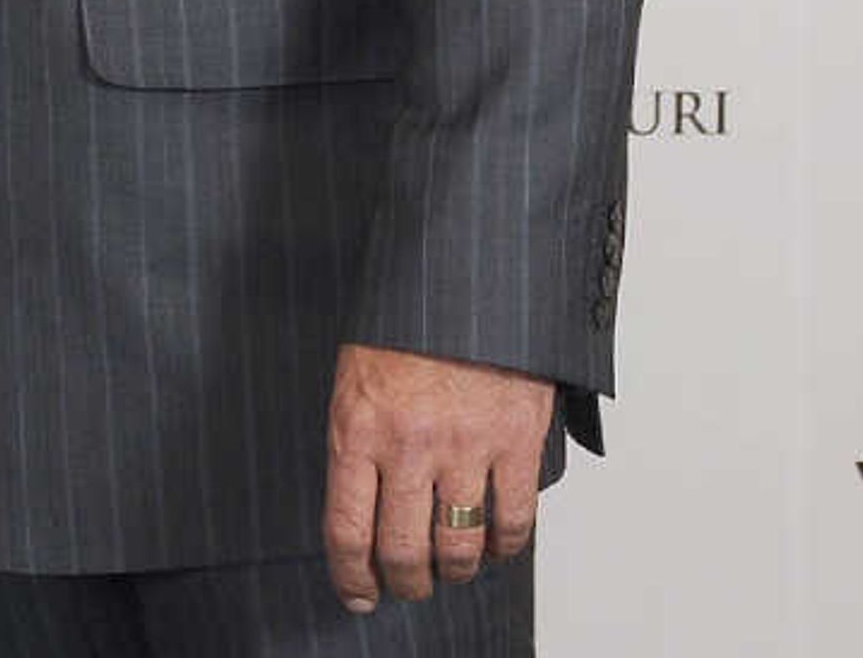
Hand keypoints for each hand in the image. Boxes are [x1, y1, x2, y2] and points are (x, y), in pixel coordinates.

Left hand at [321, 344, 548, 610]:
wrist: (463, 268)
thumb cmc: (405, 318)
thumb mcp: (357, 373)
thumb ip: (359, 437)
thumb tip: (364, 502)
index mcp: (357, 426)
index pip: (347, 530)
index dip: (351, 576)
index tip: (357, 594)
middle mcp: (408, 444)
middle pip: (404, 552)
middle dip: (405, 583)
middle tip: (408, 584)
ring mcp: (466, 445)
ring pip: (460, 547)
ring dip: (456, 571)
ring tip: (452, 568)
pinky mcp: (516, 439)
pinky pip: (514, 520)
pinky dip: (506, 546)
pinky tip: (497, 545)